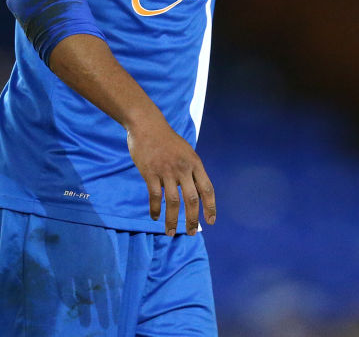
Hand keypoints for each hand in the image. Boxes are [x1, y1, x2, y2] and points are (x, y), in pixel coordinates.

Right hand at [127, 116, 216, 235]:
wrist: (147, 125)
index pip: (207, 189)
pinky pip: (155, 196)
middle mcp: (183, 168)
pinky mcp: (150, 173)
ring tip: (171, 232)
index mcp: (195, 163)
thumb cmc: (167, 140)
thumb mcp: (186, 151)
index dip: (210, 207)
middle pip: (192, 199)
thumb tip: (197, 191)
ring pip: (173, 202)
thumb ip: (191, 170)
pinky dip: (155, 209)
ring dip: (172, 220)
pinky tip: (155, 217)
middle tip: (192, 232)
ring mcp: (167, 171)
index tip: (211, 221)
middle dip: (193, 219)